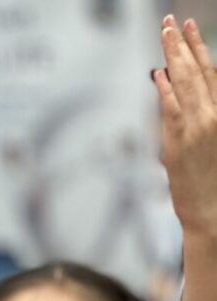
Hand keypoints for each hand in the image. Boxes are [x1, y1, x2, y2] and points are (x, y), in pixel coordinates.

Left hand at [155, 17, 216, 242]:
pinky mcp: (180, 143)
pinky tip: (158, 73)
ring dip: (173, 57)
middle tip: (170, 21)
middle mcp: (213, 115)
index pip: (210, 72)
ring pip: (185, 84)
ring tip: (164, 34)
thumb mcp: (212, 142)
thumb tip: (174, 92)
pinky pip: (172, 110)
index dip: (199, 48)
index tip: (188, 28)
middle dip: (183, 45)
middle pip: (197, 71)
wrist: (212, 211)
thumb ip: (202, 116)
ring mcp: (197, 128)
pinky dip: (165, 90)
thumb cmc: (214, 180)